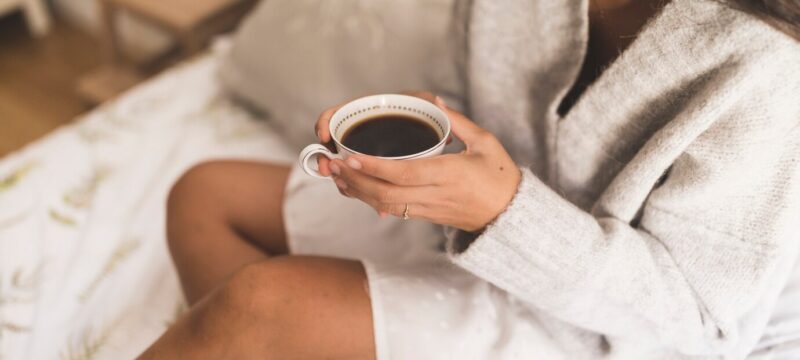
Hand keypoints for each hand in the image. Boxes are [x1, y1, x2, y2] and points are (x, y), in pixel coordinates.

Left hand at [324, 94, 520, 231]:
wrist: (509, 215)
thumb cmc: (500, 176)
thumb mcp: (486, 143)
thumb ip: (458, 122)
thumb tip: (434, 103)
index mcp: (450, 176)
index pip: (406, 174)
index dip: (376, 167)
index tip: (352, 156)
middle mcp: (435, 195)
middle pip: (387, 193)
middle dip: (356, 180)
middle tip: (332, 163)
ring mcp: (428, 209)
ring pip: (385, 204)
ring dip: (357, 191)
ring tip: (335, 174)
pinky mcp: (424, 215)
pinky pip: (392, 210)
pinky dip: (369, 199)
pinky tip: (353, 187)